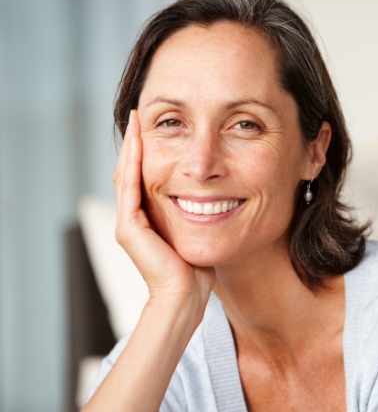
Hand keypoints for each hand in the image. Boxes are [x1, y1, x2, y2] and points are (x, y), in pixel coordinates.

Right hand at [112, 110, 215, 305]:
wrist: (186, 296)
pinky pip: (129, 187)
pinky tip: (138, 142)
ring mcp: (128, 223)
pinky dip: (133, 163)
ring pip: (126, 174)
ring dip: (132, 146)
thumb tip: (216, 196)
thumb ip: (198, 213)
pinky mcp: (128, 228)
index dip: (147, 151)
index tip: (156, 126)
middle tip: (141, 115)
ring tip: (137, 120)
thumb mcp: (198, 232)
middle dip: (136, 142)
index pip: (143, 176)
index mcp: (147, 218)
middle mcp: (134, 218)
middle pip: (131, 171)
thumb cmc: (196, 270)